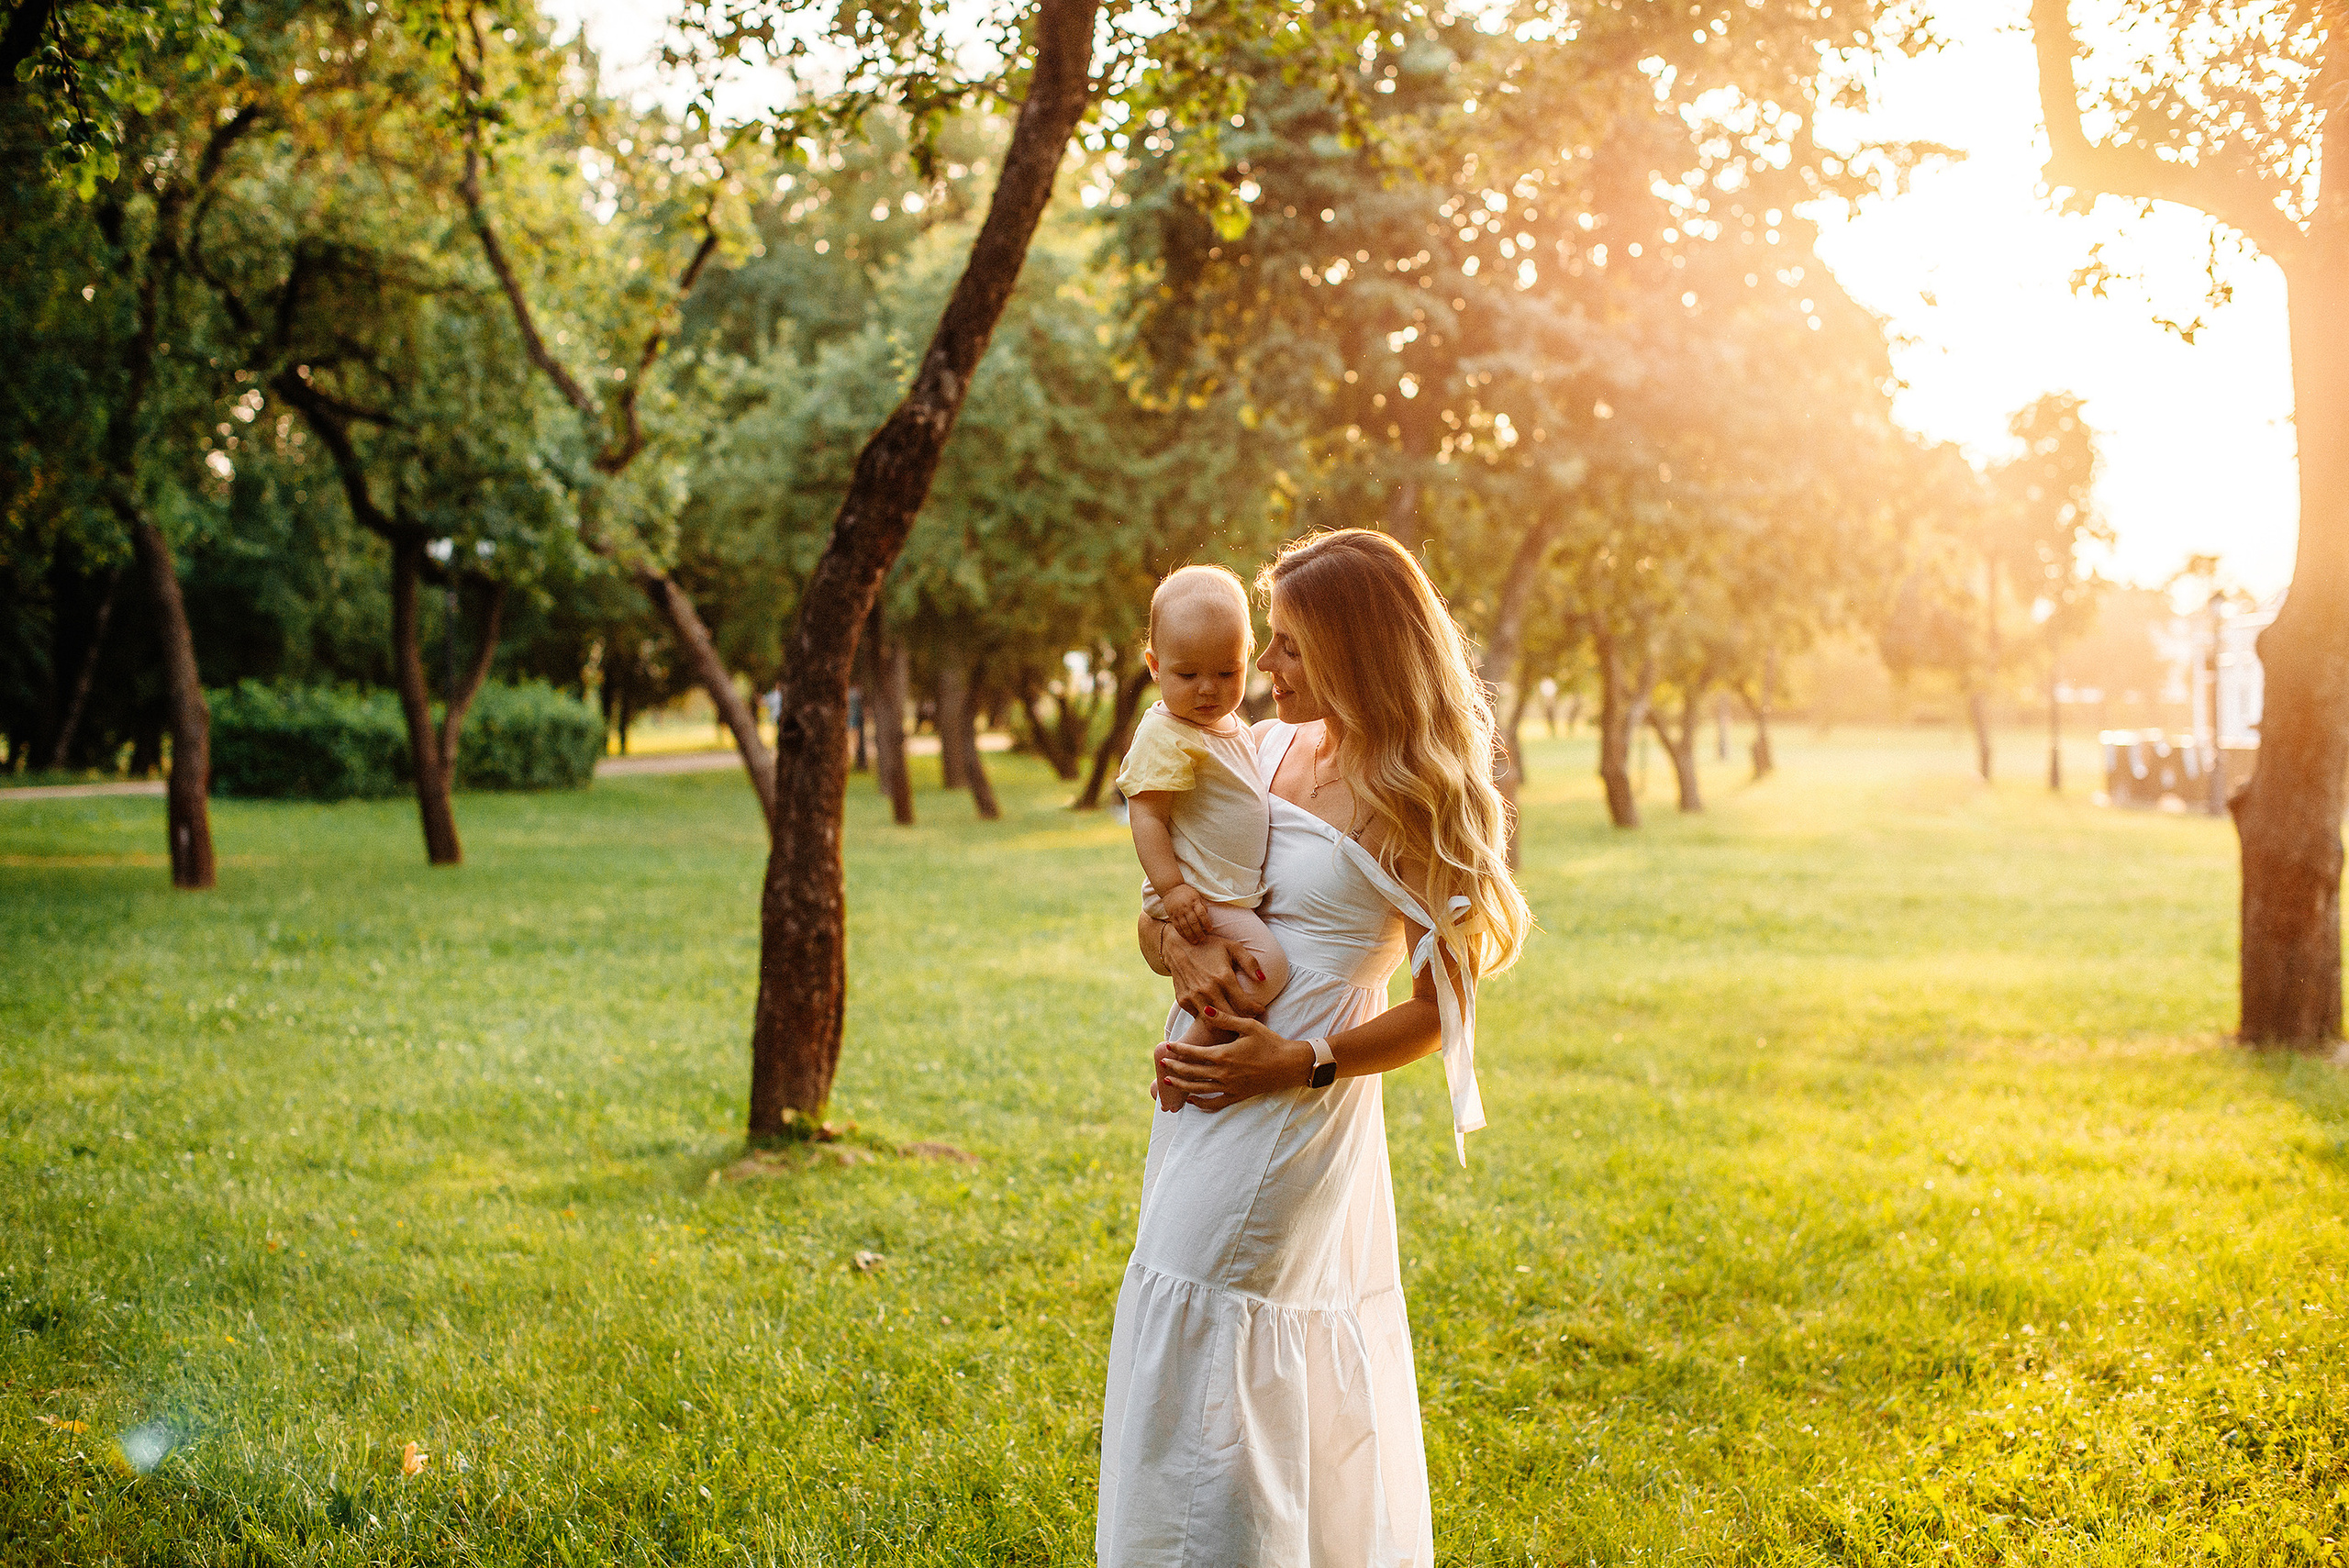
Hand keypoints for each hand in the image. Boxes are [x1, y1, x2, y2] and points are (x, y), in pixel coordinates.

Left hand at [1154, 1016, 1314, 1112]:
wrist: (1289, 1065)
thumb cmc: (1270, 1042)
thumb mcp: (1248, 1025)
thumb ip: (1224, 1019)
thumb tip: (1205, 1010)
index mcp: (1223, 1055)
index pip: (1193, 1054)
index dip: (1178, 1050)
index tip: (1167, 1046)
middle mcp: (1223, 1074)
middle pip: (1191, 1072)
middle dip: (1175, 1066)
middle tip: (1162, 1062)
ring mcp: (1229, 1087)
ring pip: (1198, 1088)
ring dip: (1182, 1084)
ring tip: (1168, 1080)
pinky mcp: (1237, 1096)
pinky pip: (1214, 1103)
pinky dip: (1200, 1103)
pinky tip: (1191, 1100)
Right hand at [1159, 922, 1263, 1022]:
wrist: (1177, 945)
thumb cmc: (1208, 945)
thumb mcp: (1232, 947)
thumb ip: (1250, 962)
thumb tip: (1263, 979)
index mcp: (1223, 977)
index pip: (1245, 1005)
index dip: (1256, 1010)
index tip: (1260, 1009)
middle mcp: (1208, 990)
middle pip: (1231, 1018)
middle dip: (1243, 1020)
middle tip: (1249, 1018)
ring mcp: (1194, 997)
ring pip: (1214, 1023)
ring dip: (1226, 1024)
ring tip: (1234, 1020)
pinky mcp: (1183, 1001)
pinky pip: (1199, 1017)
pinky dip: (1209, 1019)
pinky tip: (1217, 1014)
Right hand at [1161, 884, 1214, 944]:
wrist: (1171, 888)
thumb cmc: (1187, 892)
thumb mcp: (1197, 896)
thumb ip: (1202, 906)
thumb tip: (1207, 917)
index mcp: (1194, 901)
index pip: (1202, 914)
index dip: (1207, 923)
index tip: (1210, 929)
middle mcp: (1186, 907)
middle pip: (1193, 922)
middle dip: (1199, 932)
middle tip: (1203, 939)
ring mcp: (1178, 912)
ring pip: (1185, 926)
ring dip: (1191, 935)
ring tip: (1195, 942)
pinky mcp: (1172, 915)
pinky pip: (1177, 927)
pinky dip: (1182, 934)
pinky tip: (1186, 938)